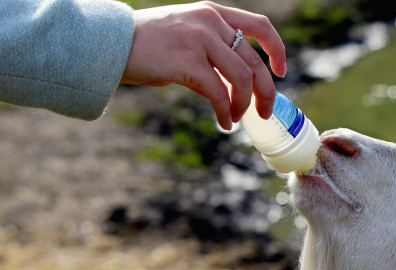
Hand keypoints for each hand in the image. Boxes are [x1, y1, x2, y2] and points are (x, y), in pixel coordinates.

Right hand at [121, 1, 286, 129]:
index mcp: (213, 13)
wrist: (108, 43)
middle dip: (265, 92)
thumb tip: (238, 81)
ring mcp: (200, 40)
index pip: (260, 26)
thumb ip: (213, 48)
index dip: (277, 50)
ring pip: (242, 79)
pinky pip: (220, 93)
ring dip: (244, 105)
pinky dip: (226, 112)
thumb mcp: (186, 34)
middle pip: (255, 62)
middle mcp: (210, 22)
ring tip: (236, 118)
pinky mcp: (188, 62)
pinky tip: (224, 122)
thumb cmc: (146, 45)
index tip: (280, 71)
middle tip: (265, 112)